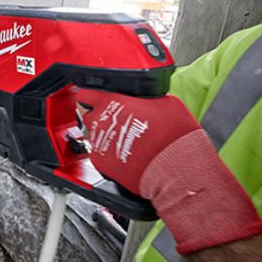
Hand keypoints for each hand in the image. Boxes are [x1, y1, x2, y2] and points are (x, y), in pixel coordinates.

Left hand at [76, 89, 261, 253]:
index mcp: (111, 102)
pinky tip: (126, 154)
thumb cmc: (173, 135)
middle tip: (118, 122)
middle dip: (100, 117)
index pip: (86, 94)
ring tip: (126, 140)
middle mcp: (100, 122)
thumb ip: (143, 99)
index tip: (97, 99)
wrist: (175, 167)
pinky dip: (109, 154)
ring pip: (94, 135)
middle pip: (89, 115)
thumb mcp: (164, 102)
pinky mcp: (100, 162)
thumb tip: (142, 100)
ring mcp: (98, 143)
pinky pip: (99, 153)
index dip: (91, 96)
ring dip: (106, 136)